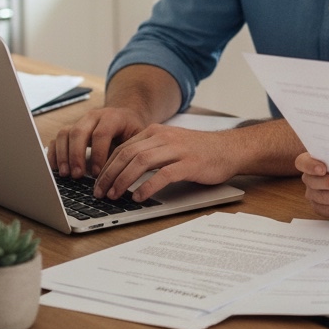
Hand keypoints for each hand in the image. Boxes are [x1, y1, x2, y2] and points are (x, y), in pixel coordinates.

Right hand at [48, 105, 149, 180]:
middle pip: (79, 131)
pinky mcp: (71, 129)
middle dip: (76, 155)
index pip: (101, 133)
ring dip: (63, 155)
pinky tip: (56, 169)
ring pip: (65, 133)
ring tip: (66, 174)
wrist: (125, 117)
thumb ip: (131, 151)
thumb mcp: (138, 137)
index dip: (98, 154)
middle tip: (77, 175)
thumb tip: (126, 174)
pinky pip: (57, 138)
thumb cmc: (132, 131)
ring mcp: (80, 122)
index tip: (97, 173)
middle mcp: (94, 116)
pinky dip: (54, 153)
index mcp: (113, 117)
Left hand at [92, 125, 243, 201]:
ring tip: (115, 196)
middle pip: (127, 154)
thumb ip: (150, 152)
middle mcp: (164, 137)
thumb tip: (122, 171)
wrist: (230, 149)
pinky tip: (139, 197)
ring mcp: (177, 149)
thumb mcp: (170, 145)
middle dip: (109, 175)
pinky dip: (147, 187)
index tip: (98, 183)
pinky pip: (163, 175)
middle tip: (100, 193)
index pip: (123, 148)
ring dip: (123, 180)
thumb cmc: (200, 151)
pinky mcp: (190, 163)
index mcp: (156, 132)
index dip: (106, 166)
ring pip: (141, 162)